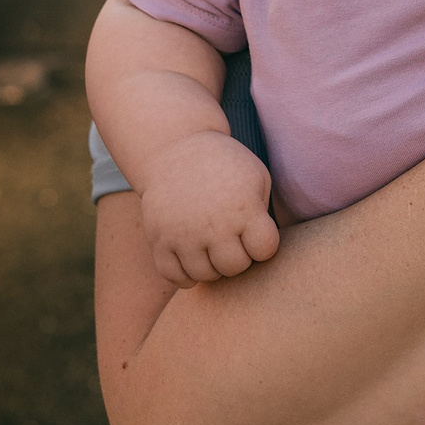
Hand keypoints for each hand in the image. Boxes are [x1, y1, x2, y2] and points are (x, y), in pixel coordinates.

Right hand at [135, 129, 281, 286]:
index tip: (254, 230)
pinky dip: (185, 275)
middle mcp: (213, 224)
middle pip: (234, 267)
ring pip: (205, 276)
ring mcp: (182, 234)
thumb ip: (265, 214)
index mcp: (243, 207)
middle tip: (232, 238)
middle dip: (238, 256)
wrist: (176, 148)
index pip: (265, 250)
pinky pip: (173, 276)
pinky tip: (192, 257)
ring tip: (213, 245)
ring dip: (212, 266)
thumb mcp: (256, 177)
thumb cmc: (224, 166)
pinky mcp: (158, 239)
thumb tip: (263, 252)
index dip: (263, 243)